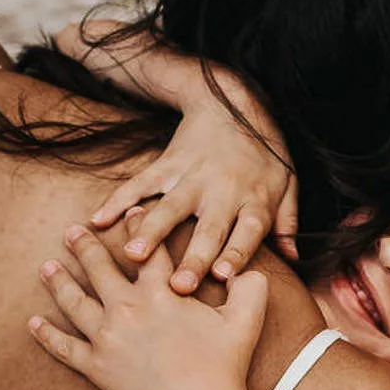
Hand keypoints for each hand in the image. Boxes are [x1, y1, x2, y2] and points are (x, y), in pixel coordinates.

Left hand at [30, 222, 268, 389]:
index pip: (148, 250)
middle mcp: (127, 308)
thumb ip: (250, 288)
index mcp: (160, 293)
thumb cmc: (223, 367)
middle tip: (73, 231)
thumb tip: (248, 270)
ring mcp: (107, 337)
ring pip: (74, 302)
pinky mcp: (95, 366)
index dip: (141, 226)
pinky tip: (34, 323)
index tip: (132, 211)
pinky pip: (64, 347)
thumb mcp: (246, 320)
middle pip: (99, 269)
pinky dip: (47, 335)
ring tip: (47, 266)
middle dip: (85, 246)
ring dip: (59, 282)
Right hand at [84, 61, 298, 293]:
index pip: (247, 231)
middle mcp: (222, 190)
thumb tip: (293, 259)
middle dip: (193, 257)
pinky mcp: (167, 165)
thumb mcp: (286, 183)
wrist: (232, 103)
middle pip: (208, 228)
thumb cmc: (264, 152)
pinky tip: (97, 220)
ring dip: (151, 231)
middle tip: (179, 286)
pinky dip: (117, 200)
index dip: (236, 252)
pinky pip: (140, 184)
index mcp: (254, 199)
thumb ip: (287, 221)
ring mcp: (192, 177)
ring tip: (132, 254)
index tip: (224, 277)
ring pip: (169, 208)